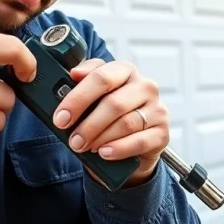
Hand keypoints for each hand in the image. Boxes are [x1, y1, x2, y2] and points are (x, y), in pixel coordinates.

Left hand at [52, 59, 168, 185]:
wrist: (132, 144)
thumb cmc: (109, 116)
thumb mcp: (94, 97)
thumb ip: (82, 84)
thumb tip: (72, 75)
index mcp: (125, 70)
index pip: (102, 77)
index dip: (78, 98)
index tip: (61, 117)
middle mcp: (145, 86)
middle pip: (114, 102)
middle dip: (88, 124)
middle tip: (72, 140)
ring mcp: (157, 109)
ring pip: (126, 123)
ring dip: (100, 138)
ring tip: (84, 148)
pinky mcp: (162, 133)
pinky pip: (139, 141)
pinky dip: (119, 149)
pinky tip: (104, 153)